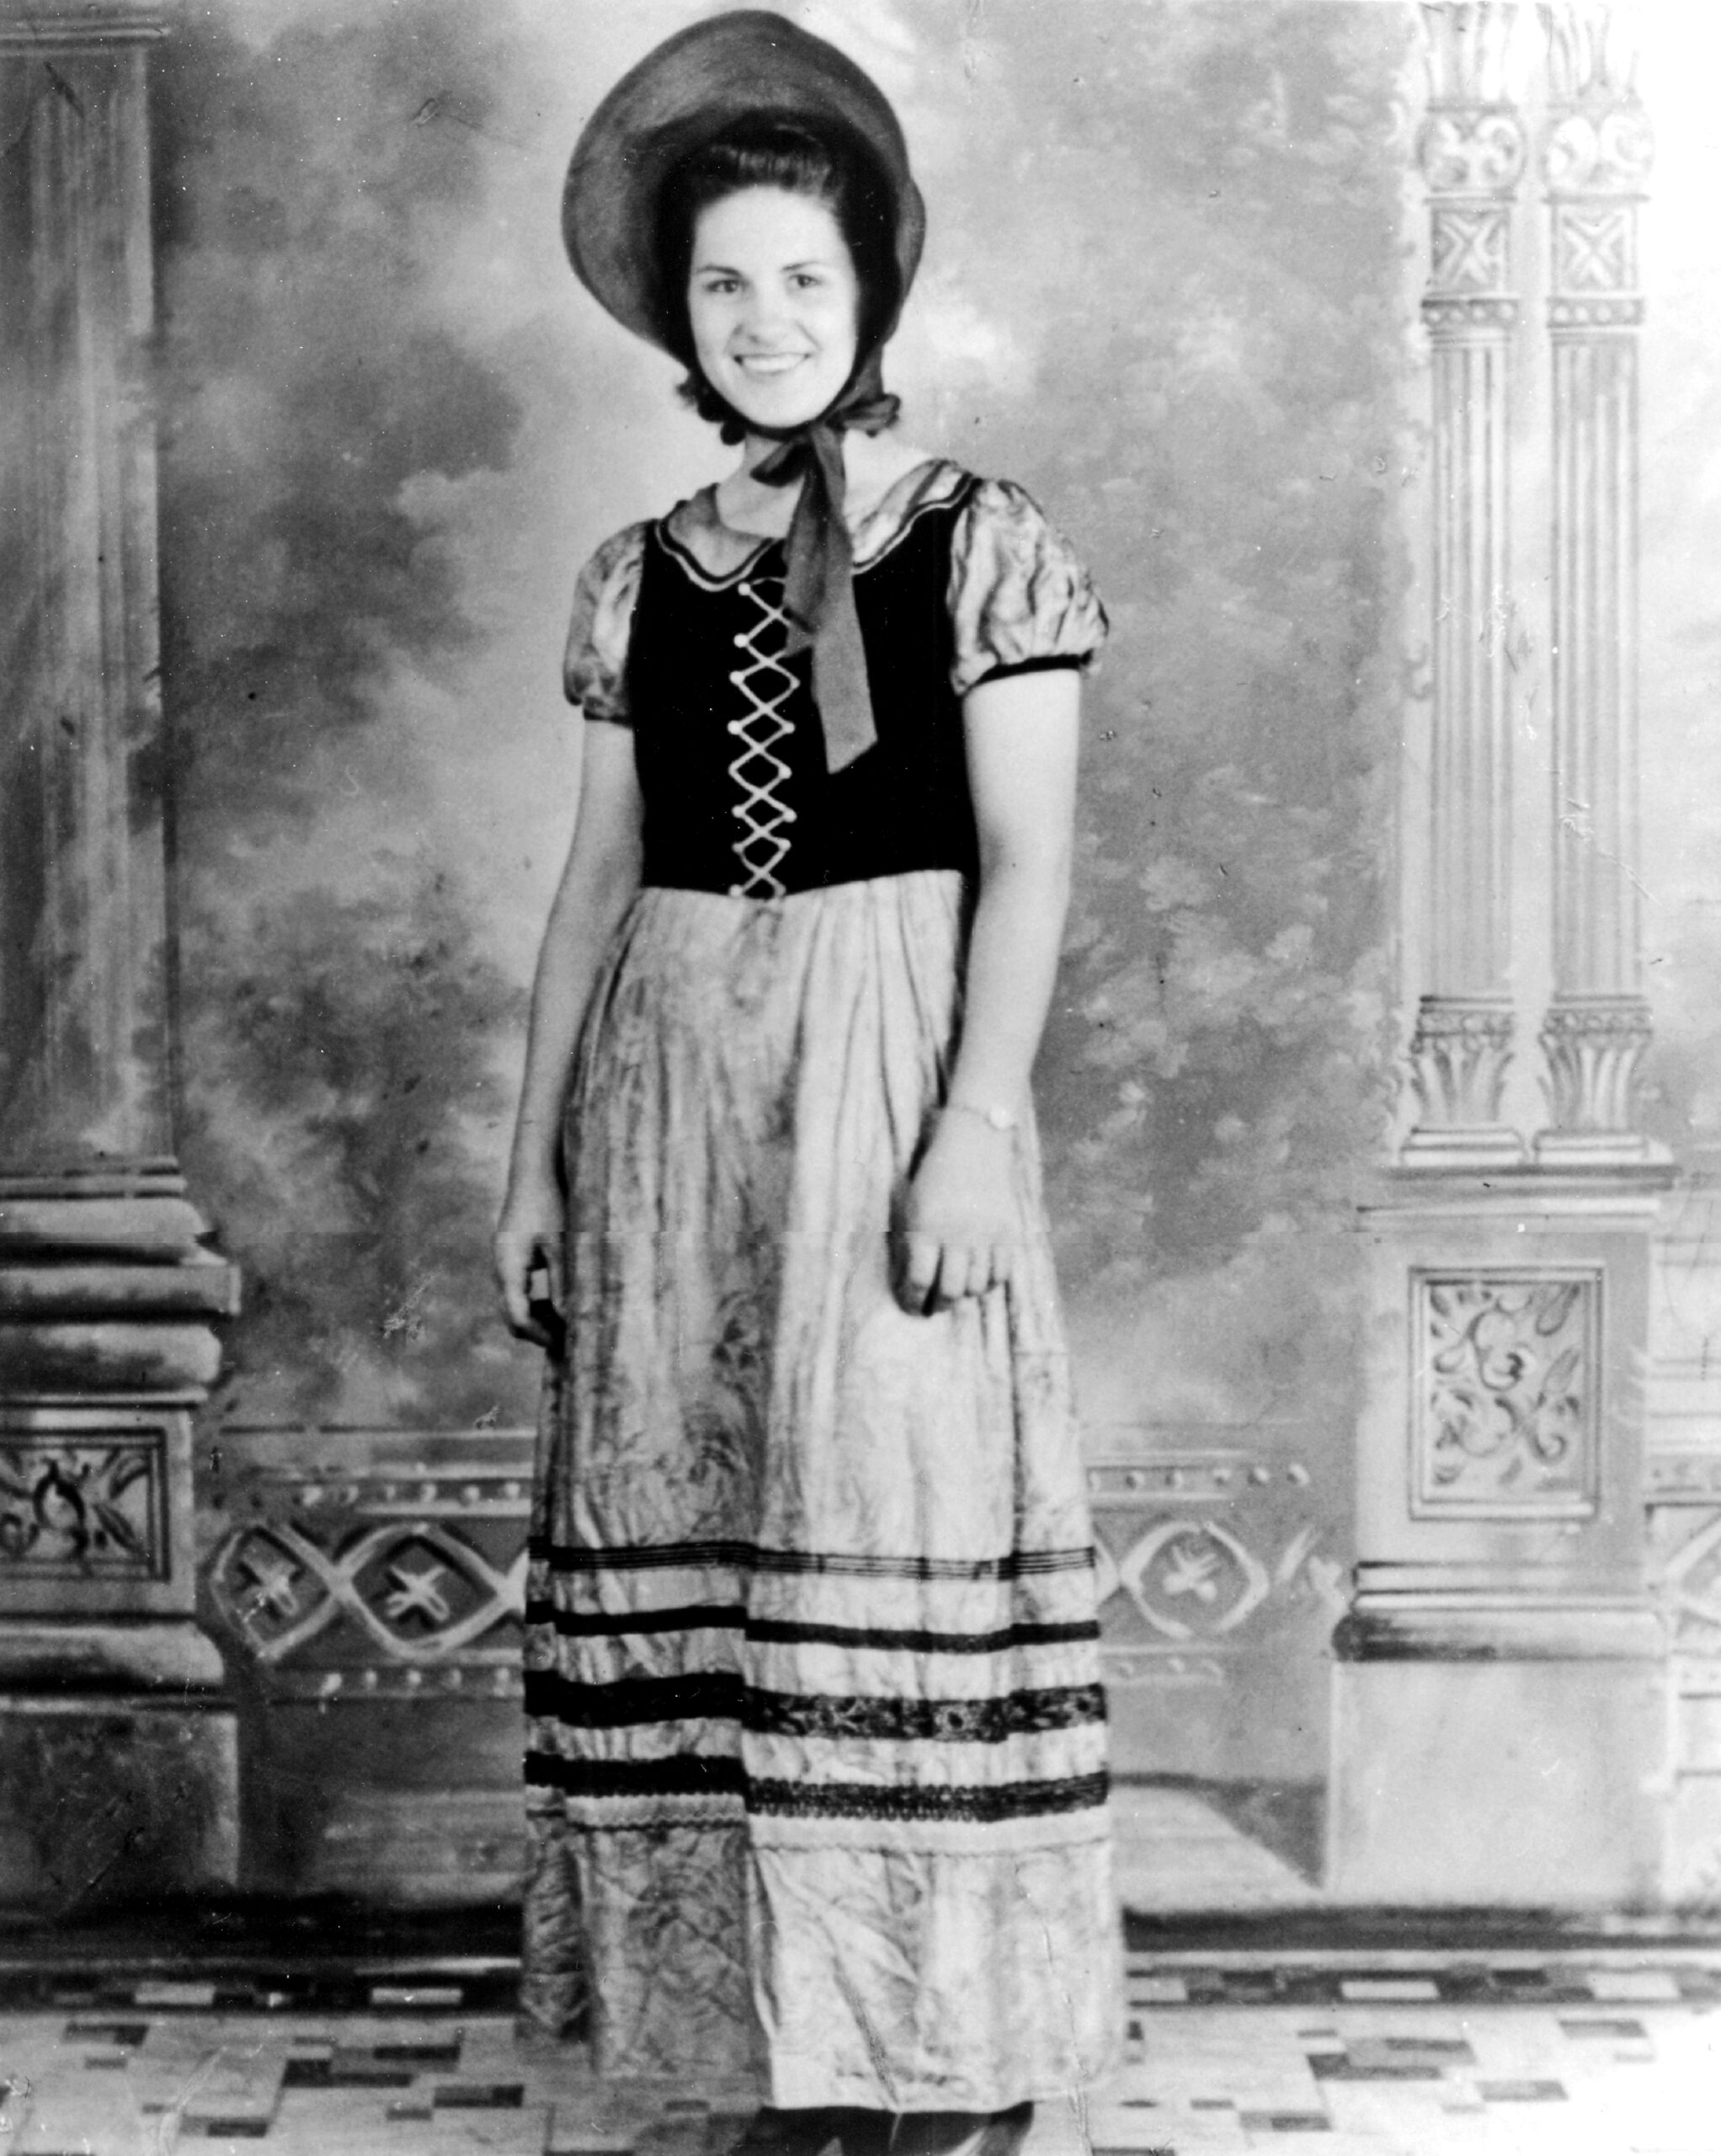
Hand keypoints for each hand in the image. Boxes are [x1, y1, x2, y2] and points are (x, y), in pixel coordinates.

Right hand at [493, 1176, 566, 1348]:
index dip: (540, 1335)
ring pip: (515, 1305)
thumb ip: (563, 1282)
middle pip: (512, 1315)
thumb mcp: (561, 1244)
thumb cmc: (551, 1203)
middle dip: (539, 1331)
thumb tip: (569, 1319)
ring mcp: (504, 1263)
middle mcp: (501, 1268)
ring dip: (539, 1318)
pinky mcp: (511, 1258)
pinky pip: (520, 1291)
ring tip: (570, 1324)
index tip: (565, 1344)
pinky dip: (537, 1303)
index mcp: (509, 1266)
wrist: (535, 1171)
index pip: (518, 1316)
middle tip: (570, 1341)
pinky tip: (561, 1303)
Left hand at [895, 1110, 1018, 1313]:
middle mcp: (957, 1234)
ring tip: (956, 1291)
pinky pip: (1001, 1274)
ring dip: (964, 1294)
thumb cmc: (934, 1176)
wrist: (974, 1143)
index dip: (913, 1301)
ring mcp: (986, 1234)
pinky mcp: (1008, 1232)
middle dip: (939, 1305)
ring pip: (976, 1286)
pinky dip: (989, 1283)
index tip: (912, 1307)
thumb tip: (915, 1285)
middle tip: (934, 1306)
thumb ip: (912, 1243)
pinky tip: (979, 1279)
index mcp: (926, 1226)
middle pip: (949, 1289)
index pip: (918, 1280)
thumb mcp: (912, 1205)